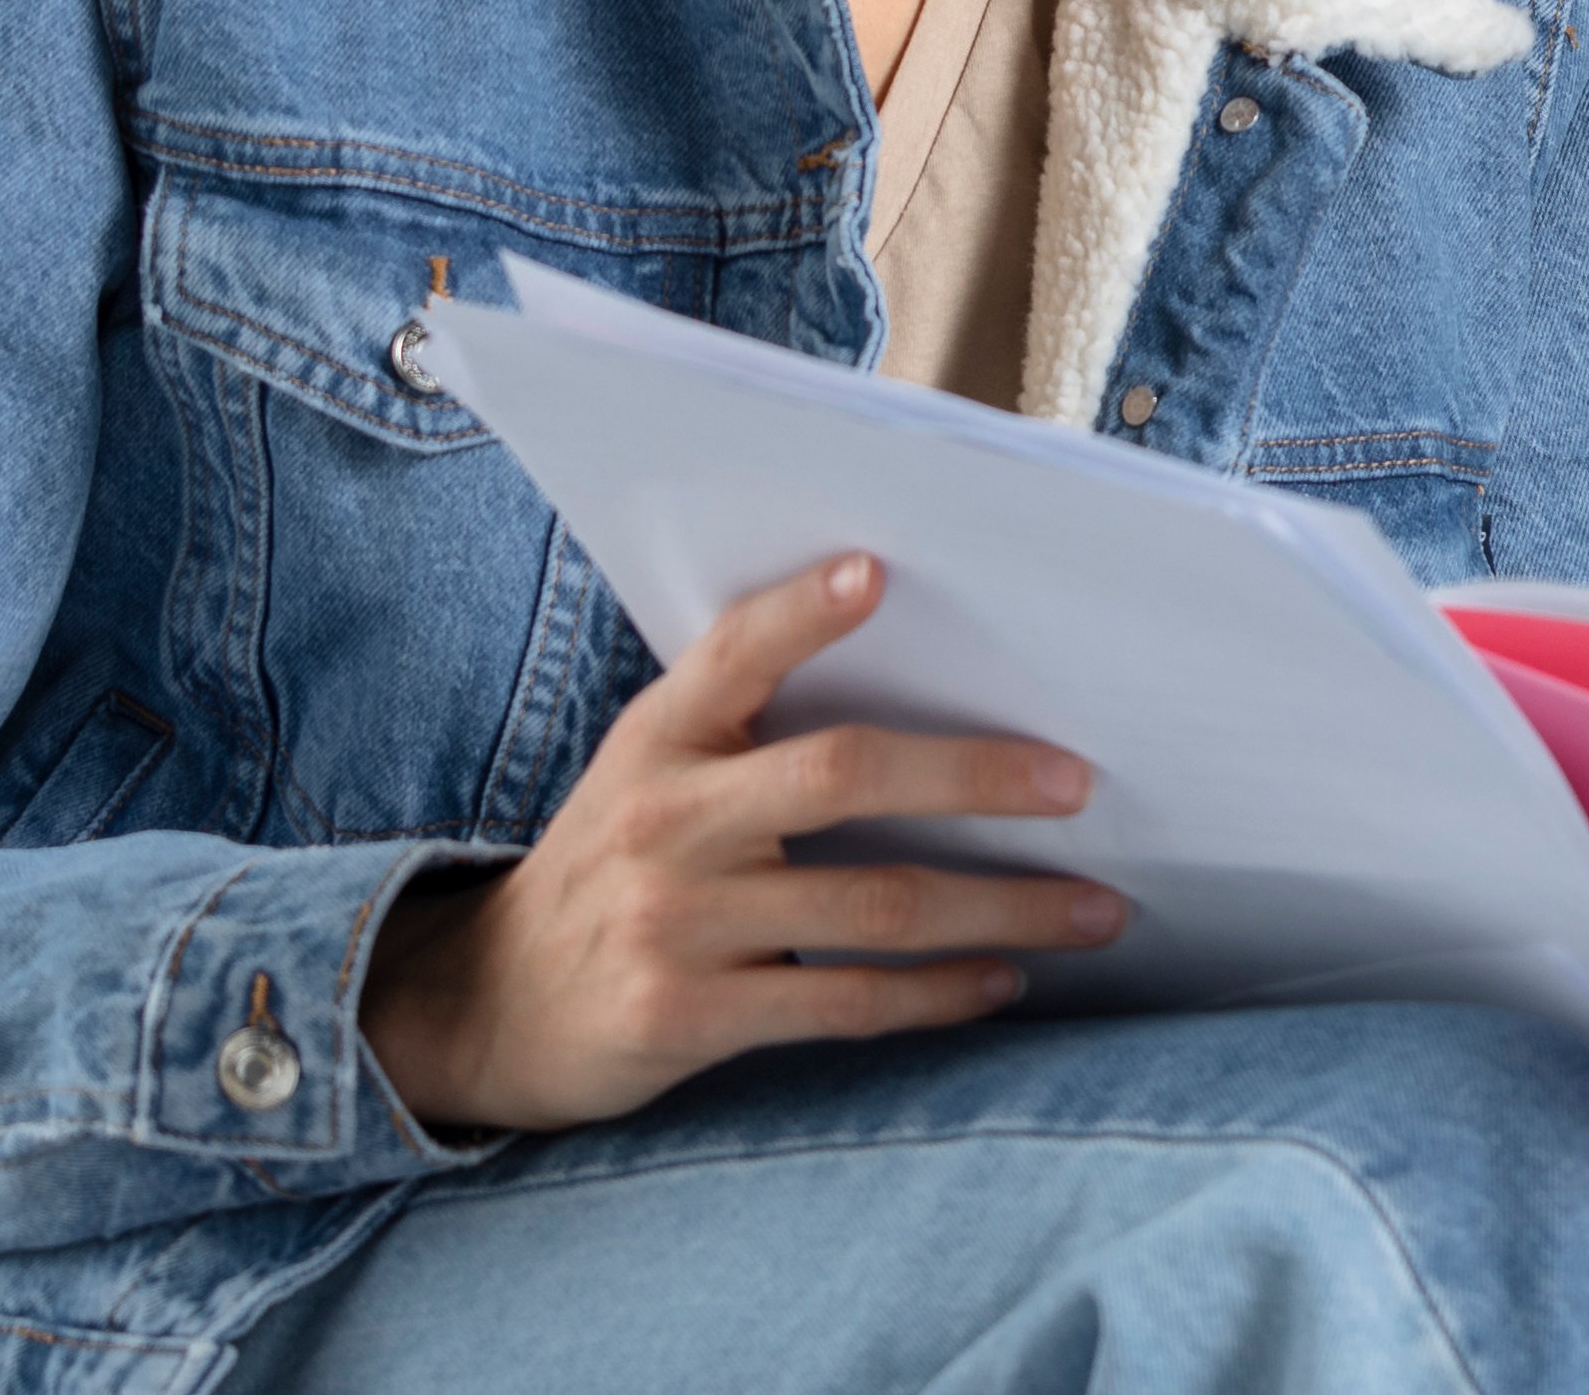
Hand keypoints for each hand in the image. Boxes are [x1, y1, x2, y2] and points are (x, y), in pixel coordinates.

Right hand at [356, 551, 1127, 1136]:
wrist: (493, 1004)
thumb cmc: (620, 862)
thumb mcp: (652, 770)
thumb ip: (751, 723)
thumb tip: (933, 675)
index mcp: (659, 737)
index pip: (733, 654)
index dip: (800, 612)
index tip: (876, 571)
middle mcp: (663, 819)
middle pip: (843, 776)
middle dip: (975, 774)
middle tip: (1078, 782)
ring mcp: (674, 921)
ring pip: (875, 906)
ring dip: (1003, 909)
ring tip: (1096, 909)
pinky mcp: (687, 1017)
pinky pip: (845, 1003)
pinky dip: (938, 994)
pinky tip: (1003, 980)